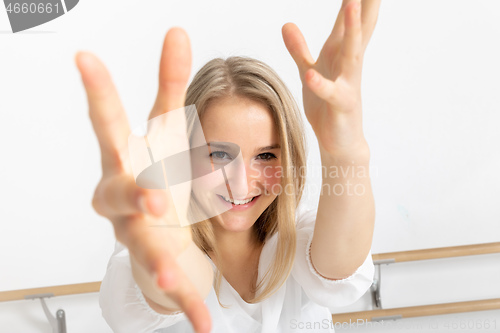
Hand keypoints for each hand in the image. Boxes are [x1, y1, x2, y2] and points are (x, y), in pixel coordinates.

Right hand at [76, 28, 210, 332]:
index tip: (84, 57)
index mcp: (123, 159)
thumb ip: (171, 82)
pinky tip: (206, 324)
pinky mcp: (158, 262)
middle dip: (133, 197)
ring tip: (174, 278)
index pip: (108, 124)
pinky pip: (172, 285)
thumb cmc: (154, 167)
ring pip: (143, 248)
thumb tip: (179, 29)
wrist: (151, 223)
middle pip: (119, 195)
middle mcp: (123, 199)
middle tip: (153, 197)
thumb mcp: (167, 126)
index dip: (97, 92)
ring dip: (159, 262)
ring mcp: (138, 235)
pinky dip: (188, 303)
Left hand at [282, 0, 380, 157]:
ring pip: (352, 52)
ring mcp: (348, 84)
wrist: (340, 142)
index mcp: (340, 53)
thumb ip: (299, 49)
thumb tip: (286, 24)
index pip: (347, 17)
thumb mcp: (309, 72)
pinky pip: (331, 93)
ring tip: (351, 4)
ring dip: (351, 29)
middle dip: (363, 2)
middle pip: (358, 26)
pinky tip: (312, 75)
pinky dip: (321, 84)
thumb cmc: (327, 107)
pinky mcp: (342, 106)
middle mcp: (349, 64)